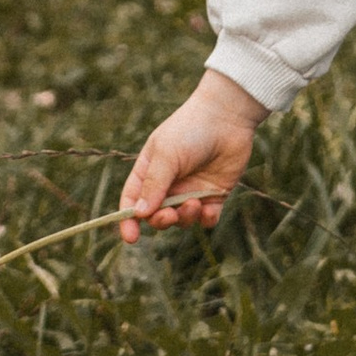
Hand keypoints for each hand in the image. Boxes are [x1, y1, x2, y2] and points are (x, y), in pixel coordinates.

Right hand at [119, 72, 265, 240]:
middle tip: (169, 215)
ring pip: (182, 220)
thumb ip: (154, 185)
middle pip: (157, 215)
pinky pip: (207, 218)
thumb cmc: (190, 130)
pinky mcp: (215, 195)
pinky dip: (206, 219)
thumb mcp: (166, 155)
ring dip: (185, 217)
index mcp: (149, 171)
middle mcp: (169, 184)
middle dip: (161, 220)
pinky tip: (209, 209)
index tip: (131, 238)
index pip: (133, 201)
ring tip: (194, 202)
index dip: (128, 220)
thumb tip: (139, 214)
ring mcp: (191, 190)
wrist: (227, 118)